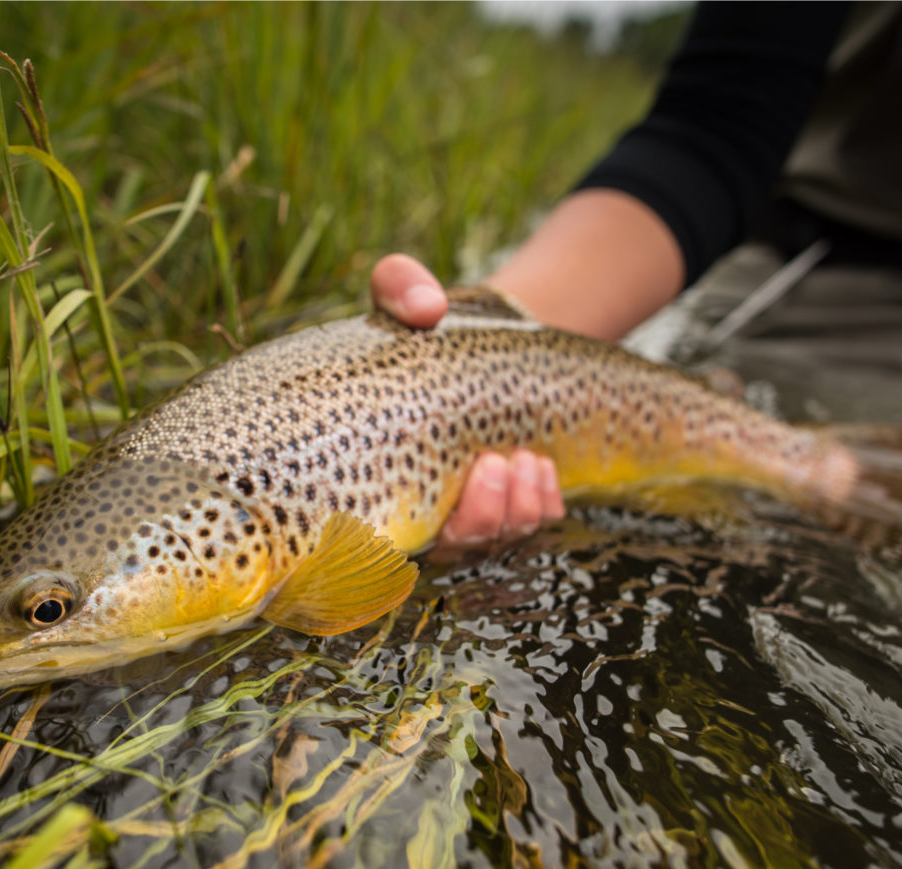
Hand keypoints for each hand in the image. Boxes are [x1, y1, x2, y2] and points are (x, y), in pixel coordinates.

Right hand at [370, 254, 565, 549]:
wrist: (472, 335)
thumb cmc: (423, 322)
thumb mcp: (402, 293)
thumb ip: (399, 286)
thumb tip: (428, 307)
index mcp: (367, 468)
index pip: (360, 538)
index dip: (385, 546)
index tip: (425, 505)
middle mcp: (409, 502)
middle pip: (443, 550)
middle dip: (477, 520)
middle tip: (494, 465)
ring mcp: (459, 510)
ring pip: (490, 541)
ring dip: (515, 512)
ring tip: (526, 461)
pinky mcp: (506, 506)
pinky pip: (529, 528)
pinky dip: (540, 506)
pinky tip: (541, 470)